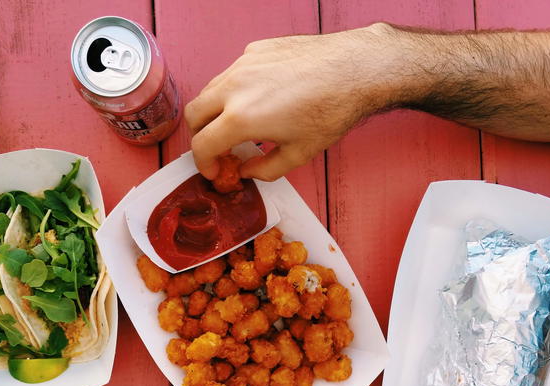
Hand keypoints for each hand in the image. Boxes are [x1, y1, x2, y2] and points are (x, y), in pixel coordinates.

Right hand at [185, 24, 393, 181]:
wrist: (354, 69)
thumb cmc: (331, 111)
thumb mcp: (298, 154)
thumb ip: (265, 169)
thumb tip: (247, 171)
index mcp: (241, 118)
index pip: (202, 145)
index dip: (205, 165)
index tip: (215, 172)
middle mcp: (234, 87)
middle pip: (194, 114)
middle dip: (201, 137)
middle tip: (219, 151)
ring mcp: (243, 64)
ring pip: (210, 90)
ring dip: (214, 113)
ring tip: (237, 127)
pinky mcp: (255, 50)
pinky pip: (232, 73)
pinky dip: (234, 91)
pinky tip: (259, 101)